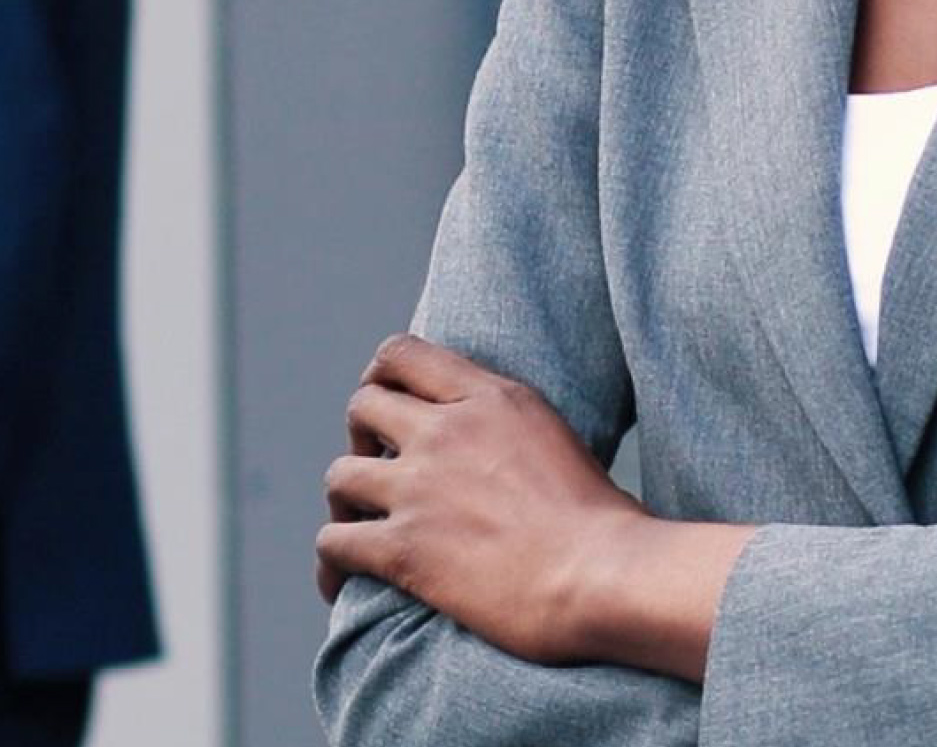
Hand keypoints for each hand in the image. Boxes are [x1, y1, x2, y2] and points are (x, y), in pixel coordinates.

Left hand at [312, 334, 712, 667]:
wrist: (606, 577)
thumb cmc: (604, 524)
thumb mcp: (557, 439)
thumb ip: (512, 429)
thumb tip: (496, 451)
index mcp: (490, 397)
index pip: (402, 353)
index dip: (381, 378)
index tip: (388, 409)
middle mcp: (445, 431)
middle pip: (362, 406)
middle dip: (360, 436)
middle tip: (376, 469)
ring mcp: (420, 488)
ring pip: (339, 476)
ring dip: (342, 501)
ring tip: (354, 525)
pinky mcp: (405, 549)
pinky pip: (335, 543)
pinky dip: (329, 563)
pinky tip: (338, 582)